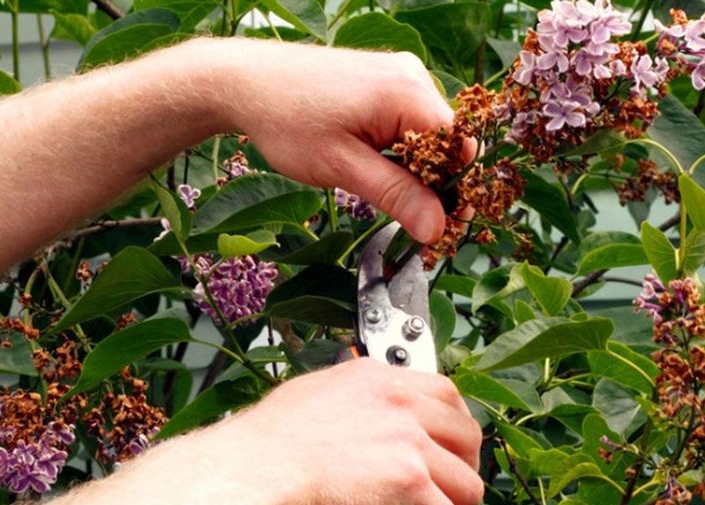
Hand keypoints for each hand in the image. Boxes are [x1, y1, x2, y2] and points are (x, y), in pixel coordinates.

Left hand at [193, 39, 454, 243]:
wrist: (243, 82)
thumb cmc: (287, 120)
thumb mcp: (344, 168)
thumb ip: (396, 196)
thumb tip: (437, 229)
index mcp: (408, 93)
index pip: (461, 147)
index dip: (456, 189)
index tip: (442, 225)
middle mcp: (411, 76)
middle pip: (449, 142)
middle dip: (436, 184)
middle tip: (414, 220)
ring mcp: (398, 76)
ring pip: (429, 136)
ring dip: (416, 170)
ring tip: (387, 193)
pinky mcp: (383, 83)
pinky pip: (409, 124)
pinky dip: (401, 153)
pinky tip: (378, 170)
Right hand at [239, 360, 482, 504]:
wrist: (255, 473)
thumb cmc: (266, 447)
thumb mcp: (313, 398)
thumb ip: (350, 404)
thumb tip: (356, 420)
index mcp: (379, 379)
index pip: (445, 395)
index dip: (456, 431)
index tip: (453, 453)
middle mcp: (402, 404)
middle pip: (468, 438)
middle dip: (467, 472)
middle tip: (454, 498)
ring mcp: (410, 443)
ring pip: (467, 486)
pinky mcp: (410, 485)